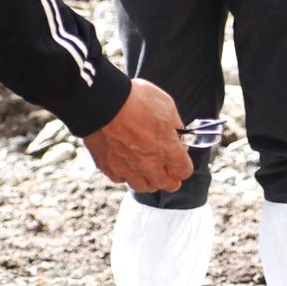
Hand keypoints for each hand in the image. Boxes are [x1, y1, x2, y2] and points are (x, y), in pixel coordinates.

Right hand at [83, 78, 192, 192]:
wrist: (101, 101)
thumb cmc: (134, 99)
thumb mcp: (165, 104)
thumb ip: (175, 124)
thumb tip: (178, 135)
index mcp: (167, 149)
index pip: (184, 171)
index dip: (184, 165)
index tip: (180, 159)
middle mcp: (149, 165)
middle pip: (166, 184)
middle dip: (170, 177)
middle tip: (167, 169)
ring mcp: (127, 169)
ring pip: (143, 186)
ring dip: (148, 179)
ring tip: (145, 168)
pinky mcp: (108, 167)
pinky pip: (120, 179)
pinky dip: (125, 173)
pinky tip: (124, 162)